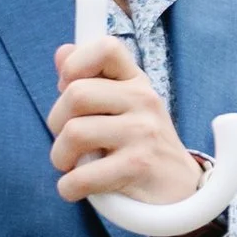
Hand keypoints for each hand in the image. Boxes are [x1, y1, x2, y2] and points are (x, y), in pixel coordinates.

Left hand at [48, 33, 201, 208]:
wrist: (180, 188)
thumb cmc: (140, 145)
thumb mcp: (122, 106)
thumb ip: (90, 79)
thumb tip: (62, 52)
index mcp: (136, 81)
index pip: (107, 48)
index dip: (76, 63)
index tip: (67, 87)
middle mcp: (143, 100)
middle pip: (76, 94)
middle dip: (56, 122)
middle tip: (67, 141)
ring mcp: (143, 132)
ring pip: (74, 133)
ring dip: (60, 157)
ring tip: (71, 165)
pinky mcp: (138, 166)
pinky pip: (82, 175)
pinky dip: (69, 187)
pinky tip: (75, 188)